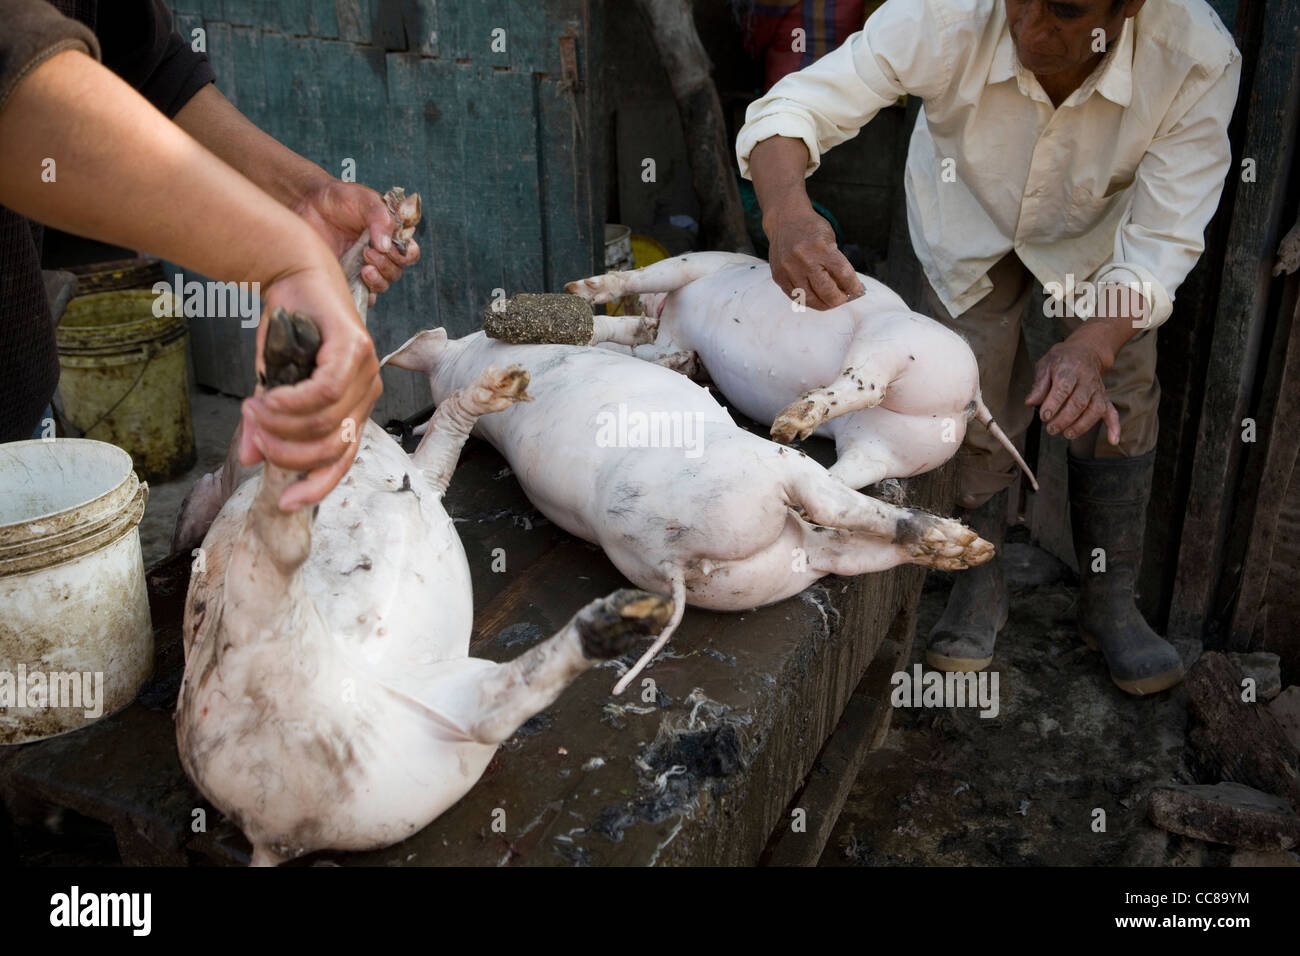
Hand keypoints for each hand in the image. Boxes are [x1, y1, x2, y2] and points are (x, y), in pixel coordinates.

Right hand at [238, 260, 381, 510]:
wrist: (292, 275)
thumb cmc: (287, 331)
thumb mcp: (273, 386)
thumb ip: (268, 423)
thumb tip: (250, 459)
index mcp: (354, 408)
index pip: (343, 460)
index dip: (317, 486)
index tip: (285, 503)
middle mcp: (368, 393)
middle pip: (334, 446)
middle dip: (288, 451)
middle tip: (255, 434)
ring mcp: (367, 370)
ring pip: (327, 421)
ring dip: (282, 424)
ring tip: (254, 410)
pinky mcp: (356, 348)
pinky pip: (325, 391)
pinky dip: (292, 401)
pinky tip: (268, 398)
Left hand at [292, 179, 420, 305]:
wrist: (308, 203)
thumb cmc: (339, 199)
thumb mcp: (364, 199)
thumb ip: (380, 218)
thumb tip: (386, 246)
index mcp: (390, 236)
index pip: (409, 253)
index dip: (404, 254)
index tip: (389, 247)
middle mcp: (380, 254)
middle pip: (396, 272)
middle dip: (386, 265)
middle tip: (368, 252)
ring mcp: (363, 267)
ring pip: (382, 285)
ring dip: (377, 280)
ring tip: (363, 267)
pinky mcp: (347, 278)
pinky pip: (362, 296)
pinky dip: (364, 295)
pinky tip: (357, 282)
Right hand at [765, 209, 863, 310]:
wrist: (785, 220)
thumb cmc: (811, 229)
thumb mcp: (829, 239)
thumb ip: (837, 263)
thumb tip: (846, 288)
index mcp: (822, 248)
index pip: (844, 274)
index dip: (853, 287)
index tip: (857, 291)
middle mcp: (804, 259)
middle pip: (827, 291)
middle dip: (839, 299)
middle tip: (843, 299)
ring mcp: (789, 269)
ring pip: (810, 299)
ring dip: (824, 304)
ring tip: (830, 302)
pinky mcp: (778, 276)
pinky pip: (795, 296)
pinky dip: (808, 300)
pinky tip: (815, 298)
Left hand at [1024, 337, 1120, 444]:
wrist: (1085, 351)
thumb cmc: (1061, 360)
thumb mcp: (1045, 365)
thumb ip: (1039, 385)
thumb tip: (1030, 403)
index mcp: (1070, 369)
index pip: (1064, 388)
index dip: (1054, 403)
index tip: (1044, 416)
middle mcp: (1087, 380)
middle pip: (1079, 402)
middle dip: (1065, 419)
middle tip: (1051, 429)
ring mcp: (1097, 390)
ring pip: (1095, 409)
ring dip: (1082, 425)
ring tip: (1067, 434)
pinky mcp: (1104, 398)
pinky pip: (1112, 413)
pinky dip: (1114, 427)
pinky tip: (1112, 440)